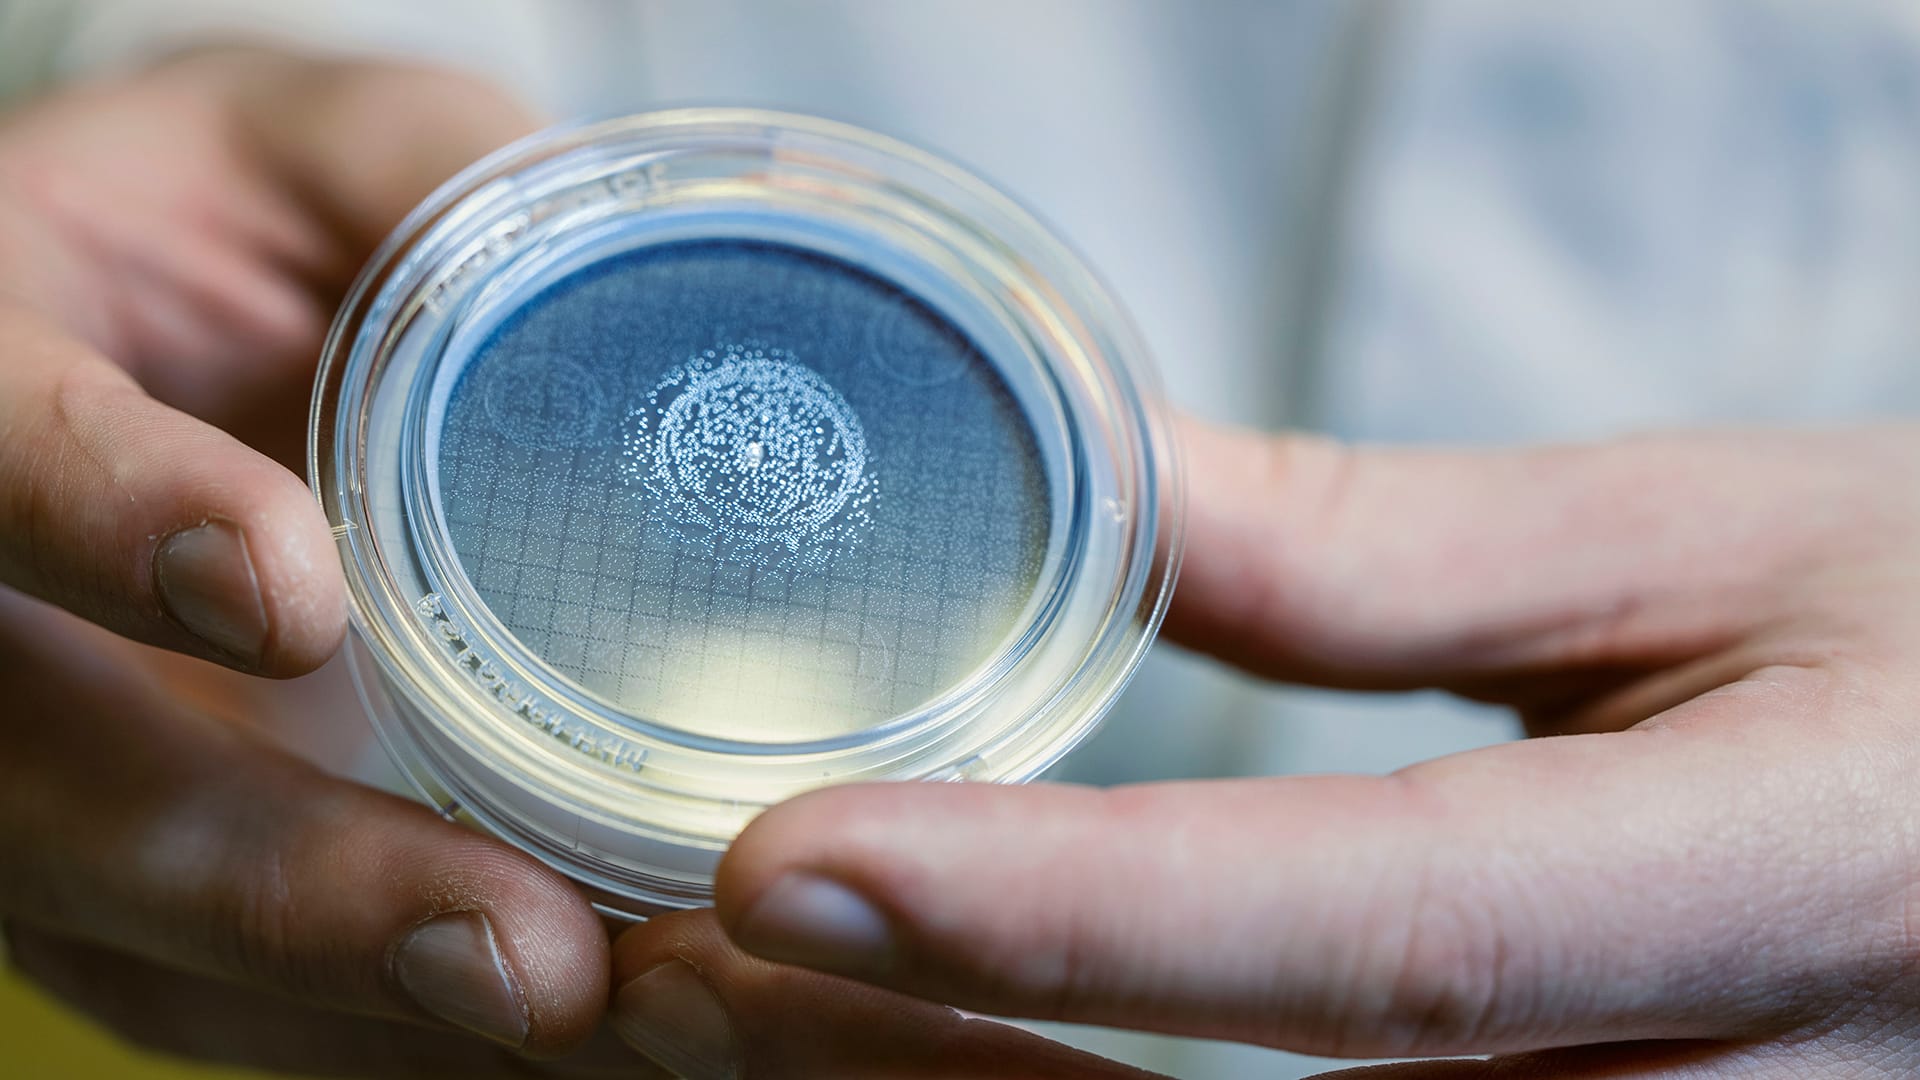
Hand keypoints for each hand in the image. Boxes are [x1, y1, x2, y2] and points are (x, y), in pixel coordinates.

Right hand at [0, 48, 631, 1074]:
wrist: (141, 353)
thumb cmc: (214, 231)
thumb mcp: (292, 148)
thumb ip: (414, 179)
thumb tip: (619, 268)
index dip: (107, 518)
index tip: (285, 589)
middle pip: (57, 792)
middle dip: (288, 885)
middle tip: (520, 952)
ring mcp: (39, 785)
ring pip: (148, 943)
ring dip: (373, 1006)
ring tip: (596, 1020)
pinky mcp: (129, 886)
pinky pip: (242, 1007)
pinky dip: (403, 1041)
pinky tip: (583, 1040)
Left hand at [673, 422, 1919, 1076]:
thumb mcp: (1719, 547)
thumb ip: (1390, 554)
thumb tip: (1106, 488)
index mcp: (1786, 891)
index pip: (1384, 935)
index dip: (1076, 915)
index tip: (794, 863)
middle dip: (923, 1073)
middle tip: (674, 959)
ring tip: (745, 1005)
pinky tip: (942, 1056)